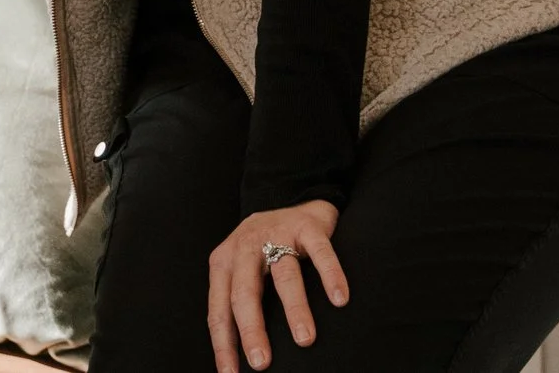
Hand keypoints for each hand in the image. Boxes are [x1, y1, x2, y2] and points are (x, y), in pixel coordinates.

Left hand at [207, 200, 347, 371]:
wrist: (292, 202)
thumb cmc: (264, 248)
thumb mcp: (242, 270)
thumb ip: (239, 301)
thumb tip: (242, 354)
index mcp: (224, 263)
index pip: (219, 308)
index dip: (223, 342)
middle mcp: (245, 247)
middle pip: (245, 292)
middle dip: (252, 330)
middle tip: (261, 362)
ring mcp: (276, 234)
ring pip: (284, 275)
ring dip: (294, 308)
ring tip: (305, 339)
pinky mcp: (307, 227)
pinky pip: (319, 252)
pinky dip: (330, 275)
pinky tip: (339, 299)